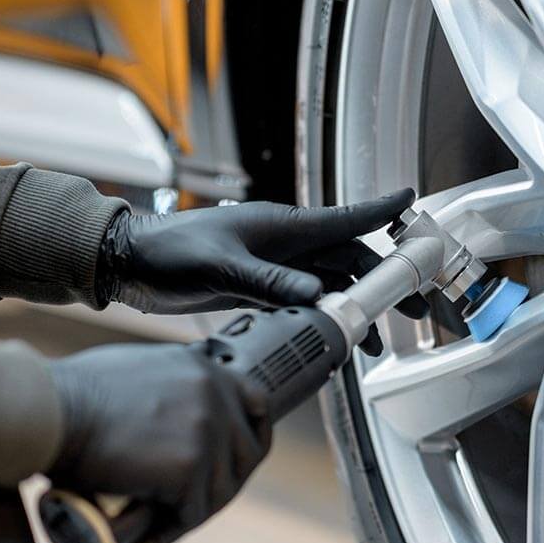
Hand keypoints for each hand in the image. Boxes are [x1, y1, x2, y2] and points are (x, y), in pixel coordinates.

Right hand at [47, 342, 269, 542]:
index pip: (256, 405)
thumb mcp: (139, 371)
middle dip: (218, 485)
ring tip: (151, 527)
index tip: (233, 461)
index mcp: (206, 370)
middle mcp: (215, 396)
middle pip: (245, 455)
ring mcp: (207, 431)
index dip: (250, 436)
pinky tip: (137, 542)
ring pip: (217, 491)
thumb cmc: (70, 394)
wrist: (46, 410)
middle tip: (180, 507)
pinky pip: (190, 514)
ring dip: (187, 514)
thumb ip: (170, 387)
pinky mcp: (190, 467)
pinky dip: (164, 534)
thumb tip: (175, 414)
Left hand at [98, 189, 428, 347]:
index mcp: (283, 226)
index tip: (413, 202)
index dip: (382, 212)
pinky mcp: (259, 288)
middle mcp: (285, 244)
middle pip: (349, 259)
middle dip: (383, 280)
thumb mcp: (222, 266)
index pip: (345, 218)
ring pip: (330, 285)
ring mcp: (274, 266)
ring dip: (354, 307)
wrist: (129, 265)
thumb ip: (270, 281)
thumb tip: (319, 294)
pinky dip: (324, 318)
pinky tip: (334, 339)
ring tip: (374, 340)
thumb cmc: (170, 252)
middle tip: (414, 303)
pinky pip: (304, 302)